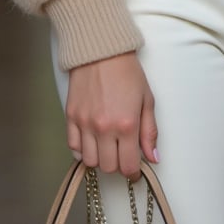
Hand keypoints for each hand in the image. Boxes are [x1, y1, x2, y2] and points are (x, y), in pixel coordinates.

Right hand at [65, 52, 157, 178]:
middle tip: (122, 153)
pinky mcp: (71, 117)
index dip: (133, 172)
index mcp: (127, 125)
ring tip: (107, 146)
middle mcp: (104, 128)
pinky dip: (82, 150)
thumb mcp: (147, 99)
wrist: (101, 51)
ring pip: (90, 161)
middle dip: (117, 164)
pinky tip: (91, 141)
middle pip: (108, 167)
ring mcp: (85, 124)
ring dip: (100, 158)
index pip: (128, 165)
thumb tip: (153, 158)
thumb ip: (149, 131)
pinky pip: (73, 148)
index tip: (134, 169)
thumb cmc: (128, 73)